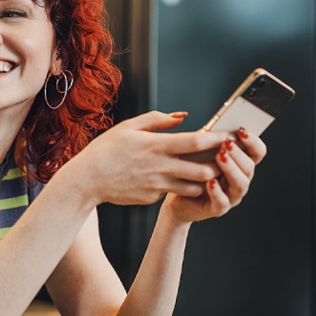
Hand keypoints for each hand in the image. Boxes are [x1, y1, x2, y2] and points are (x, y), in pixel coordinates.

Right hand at [71, 111, 224, 207]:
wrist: (87, 180)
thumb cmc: (107, 150)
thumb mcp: (129, 126)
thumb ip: (158, 119)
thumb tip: (182, 116)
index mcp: (156, 145)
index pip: (194, 142)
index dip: (214, 140)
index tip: (227, 136)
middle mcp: (159, 167)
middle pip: (201, 170)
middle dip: (218, 166)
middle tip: (226, 159)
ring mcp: (157, 186)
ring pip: (192, 186)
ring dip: (204, 181)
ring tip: (211, 172)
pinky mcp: (152, 198)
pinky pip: (172, 192)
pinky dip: (181, 187)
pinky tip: (182, 180)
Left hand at [164, 127, 266, 224]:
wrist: (176, 196)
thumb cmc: (191, 170)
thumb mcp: (202, 150)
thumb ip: (213, 139)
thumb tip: (220, 126)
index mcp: (240, 165)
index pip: (257, 152)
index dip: (254, 142)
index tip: (242, 130)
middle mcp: (240, 181)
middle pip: (250, 167)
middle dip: (239, 154)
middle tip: (227, 143)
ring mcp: (231, 197)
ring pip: (240, 184)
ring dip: (231, 169)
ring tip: (220, 157)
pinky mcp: (217, 209)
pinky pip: (222, 202)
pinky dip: (217, 191)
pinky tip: (210, 181)